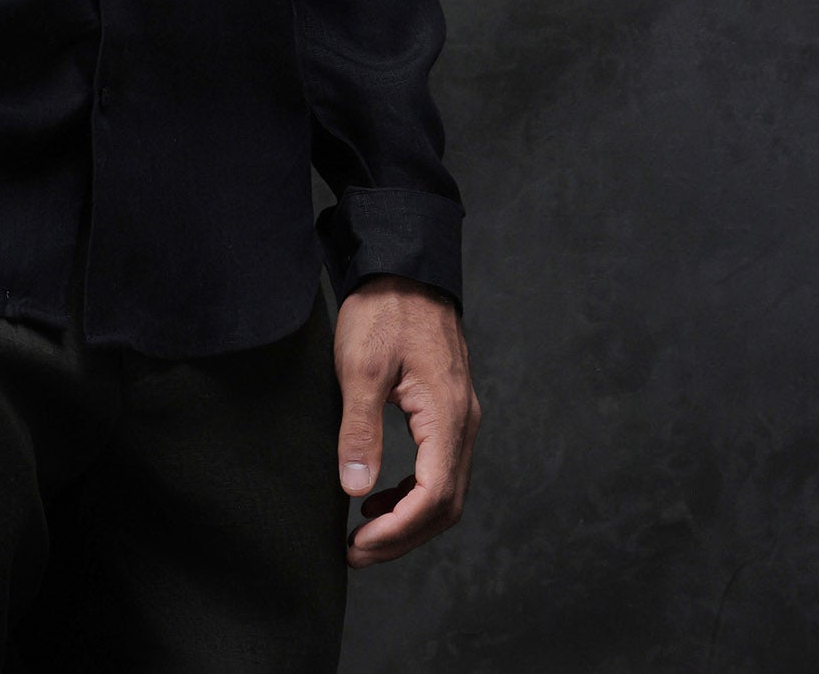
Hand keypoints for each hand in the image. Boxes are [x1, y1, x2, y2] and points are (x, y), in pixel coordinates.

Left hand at [332, 273, 479, 566]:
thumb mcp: (360, 367)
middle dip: (402, 536)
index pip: (434, 496)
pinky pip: (439, 466)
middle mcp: (463, 421)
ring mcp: (459, 415)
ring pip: (445, 489)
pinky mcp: (446, 408)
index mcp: (446, 415)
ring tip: (363, 532)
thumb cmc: (383, 309)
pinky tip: (379, 495)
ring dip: (408, 518)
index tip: (358, 545)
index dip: (397, 531)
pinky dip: (412, 492)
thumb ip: (359, 430)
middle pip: (445, 504)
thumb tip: (355, 490)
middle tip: (355, 552)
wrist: (404, 265)